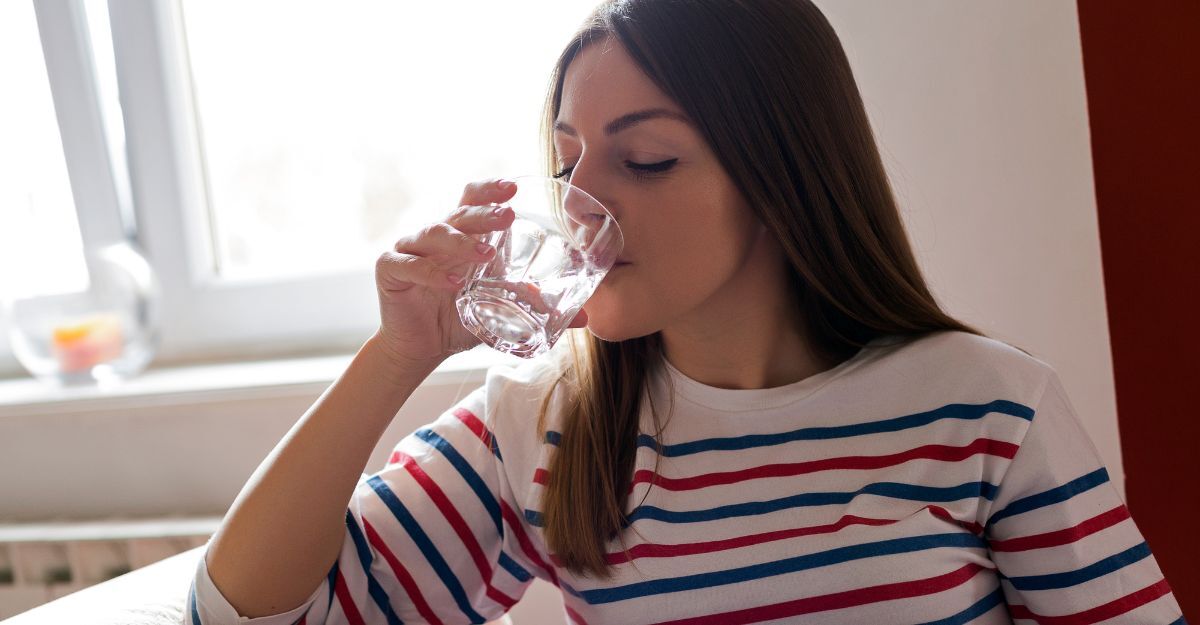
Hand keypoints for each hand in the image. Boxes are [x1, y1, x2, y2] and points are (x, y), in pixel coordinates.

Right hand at [371, 178, 587, 369]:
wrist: (421, 348)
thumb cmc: (460, 320)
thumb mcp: (502, 313)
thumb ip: (537, 309)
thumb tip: (585, 318)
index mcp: (461, 236)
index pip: (472, 200)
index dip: (490, 190)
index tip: (513, 188)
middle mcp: (435, 236)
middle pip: (458, 214)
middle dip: (484, 213)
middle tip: (508, 216)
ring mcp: (410, 249)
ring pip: (433, 234)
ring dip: (460, 242)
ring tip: (485, 254)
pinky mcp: (390, 270)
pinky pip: (409, 265)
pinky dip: (429, 272)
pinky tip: (450, 283)